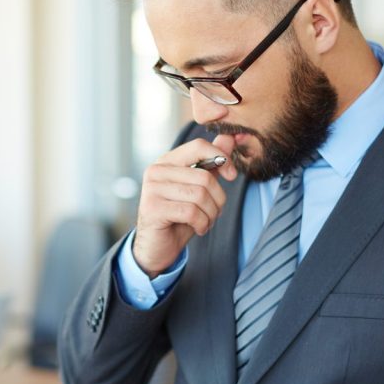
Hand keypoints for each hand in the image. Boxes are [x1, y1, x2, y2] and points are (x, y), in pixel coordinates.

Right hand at [133, 135, 237, 275]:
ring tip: (206, 221)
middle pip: (205, 177)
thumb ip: (211, 163)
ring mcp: (152, 189)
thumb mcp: (199, 188)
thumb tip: (229, 137)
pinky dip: (202, 223)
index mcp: (167, 161)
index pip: (198, 146)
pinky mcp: (152, 208)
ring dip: (211, 214)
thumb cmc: (179, 217)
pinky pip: (191, 212)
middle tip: (215, 212)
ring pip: (200, 196)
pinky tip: (199, 228)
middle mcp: (156, 171)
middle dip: (218, 199)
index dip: (222, 159)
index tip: (232, 175)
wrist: (158, 247)